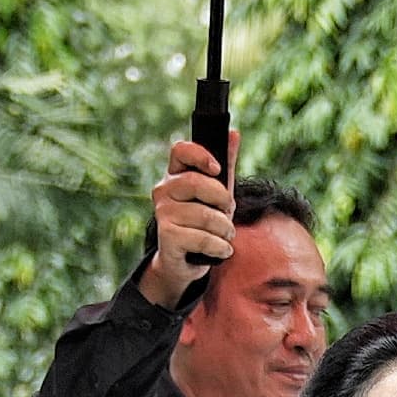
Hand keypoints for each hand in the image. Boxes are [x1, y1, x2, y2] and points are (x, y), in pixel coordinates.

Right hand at [138, 131, 239, 307]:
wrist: (185, 262)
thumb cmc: (202, 223)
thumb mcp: (217, 193)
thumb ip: (225, 166)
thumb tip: (233, 134)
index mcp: (175, 174)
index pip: (180, 150)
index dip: (200, 155)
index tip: (217, 169)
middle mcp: (163, 190)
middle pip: (196, 183)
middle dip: (222, 199)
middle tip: (229, 212)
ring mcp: (162, 213)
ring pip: (205, 215)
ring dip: (225, 229)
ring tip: (226, 236)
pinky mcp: (167, 237)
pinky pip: (203, 238)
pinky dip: (220, 246)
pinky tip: (221, 250)